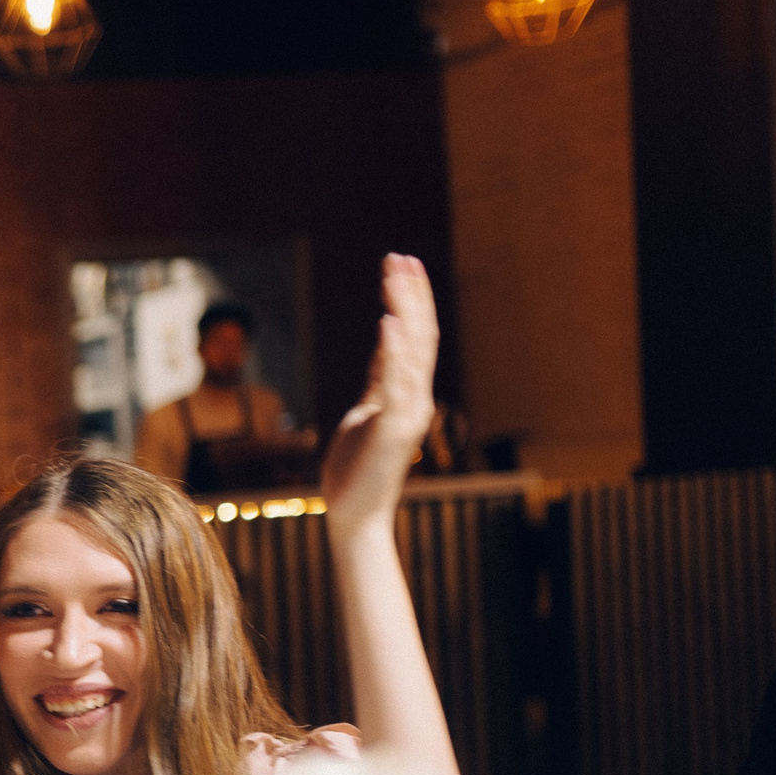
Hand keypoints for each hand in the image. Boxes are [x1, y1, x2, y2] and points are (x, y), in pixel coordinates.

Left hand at [320, 254, 439, 532]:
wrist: (355, 517)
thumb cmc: (355, 471)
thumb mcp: (367, 413)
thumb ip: (379, 382)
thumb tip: (384, 348)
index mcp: (407, 394)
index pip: (415, 337)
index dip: (410, 301)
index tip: (400, 266)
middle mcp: (415, 399)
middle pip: (420, 335)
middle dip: (410, 295)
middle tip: (400, 257)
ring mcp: (408, 413)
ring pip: (413, 351)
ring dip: (404, 310)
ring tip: (395, 274)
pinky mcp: (393, 429)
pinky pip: (395, 384)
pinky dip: (394, 352)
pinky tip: (389, 321)